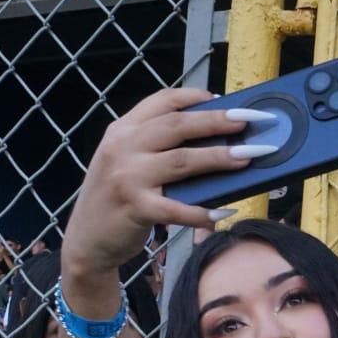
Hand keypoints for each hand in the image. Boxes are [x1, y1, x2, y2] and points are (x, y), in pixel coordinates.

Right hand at [61, 86, 273, 277]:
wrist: (86, 240)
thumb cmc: (116, 201)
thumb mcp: (127, 163)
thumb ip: (157, 149)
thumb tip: (212, 146)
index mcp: (122, 130)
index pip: (161, 101)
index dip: (196, 98)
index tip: (224, 99)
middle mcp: (123, 147)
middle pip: (178, 126)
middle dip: (218, 121)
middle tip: (251, 122)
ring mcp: (128, 177)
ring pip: (182, 161)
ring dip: (219, 158)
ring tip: (248, 158)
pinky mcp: (136, 208)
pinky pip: (177, 208)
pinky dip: (202, 212)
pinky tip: (224, 211)